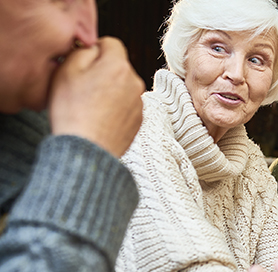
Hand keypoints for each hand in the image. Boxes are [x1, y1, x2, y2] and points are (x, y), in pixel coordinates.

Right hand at [48, 37, 143, 156]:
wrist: (86, 150)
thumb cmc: (72, 110)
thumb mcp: (67, 71)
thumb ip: (83, 51)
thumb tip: (93, 48)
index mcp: (118, 66)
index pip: (111, 43)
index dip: (94, 50)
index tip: (82, 64)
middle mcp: (135, 82)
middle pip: (118, 66)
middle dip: (102, 71)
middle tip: (81, 87)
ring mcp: (139, 103)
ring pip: (122, 86)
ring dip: (109, 90)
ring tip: (89, 106)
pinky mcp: (139, 121)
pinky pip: (125, 105)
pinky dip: (114, 108)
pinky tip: (98, 118)